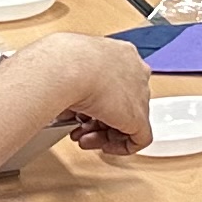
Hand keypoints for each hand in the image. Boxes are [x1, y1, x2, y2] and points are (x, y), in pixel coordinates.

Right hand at [25, 33, 155, 154]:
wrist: (67, 66)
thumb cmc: (62, 63)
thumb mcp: (68, 70)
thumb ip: (74, 84)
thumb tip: (67, 102)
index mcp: (119, 55)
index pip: (113, 85)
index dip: (95, 104)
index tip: (78, 113)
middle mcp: (133, 71)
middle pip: (120, 103)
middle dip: (97, 120)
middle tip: (79, 129)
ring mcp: (140, 93)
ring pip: (128, 121)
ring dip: (103, 134)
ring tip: (82, 138)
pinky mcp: (140, 116)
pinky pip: (139, 138)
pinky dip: (121, 146)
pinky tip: (103, 146)